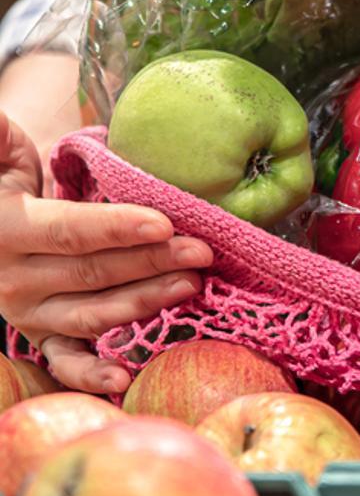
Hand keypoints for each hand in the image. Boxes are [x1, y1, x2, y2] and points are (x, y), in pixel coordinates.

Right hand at [0, 111, 212, 393]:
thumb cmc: (3, 176)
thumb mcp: (1, 151)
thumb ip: (2, 137)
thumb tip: (4, 116)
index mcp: (6, 229)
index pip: (70, 231)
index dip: (117, 228)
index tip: (165, 223)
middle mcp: (11, 278)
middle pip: (94, 272)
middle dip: (154, 262)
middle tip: (203, 251)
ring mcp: (25, 312)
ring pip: (92, 313)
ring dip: (146, 301)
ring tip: (192, 284)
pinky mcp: (38, 332)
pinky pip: (64, 359)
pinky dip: (92, 372)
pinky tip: (124, 379)